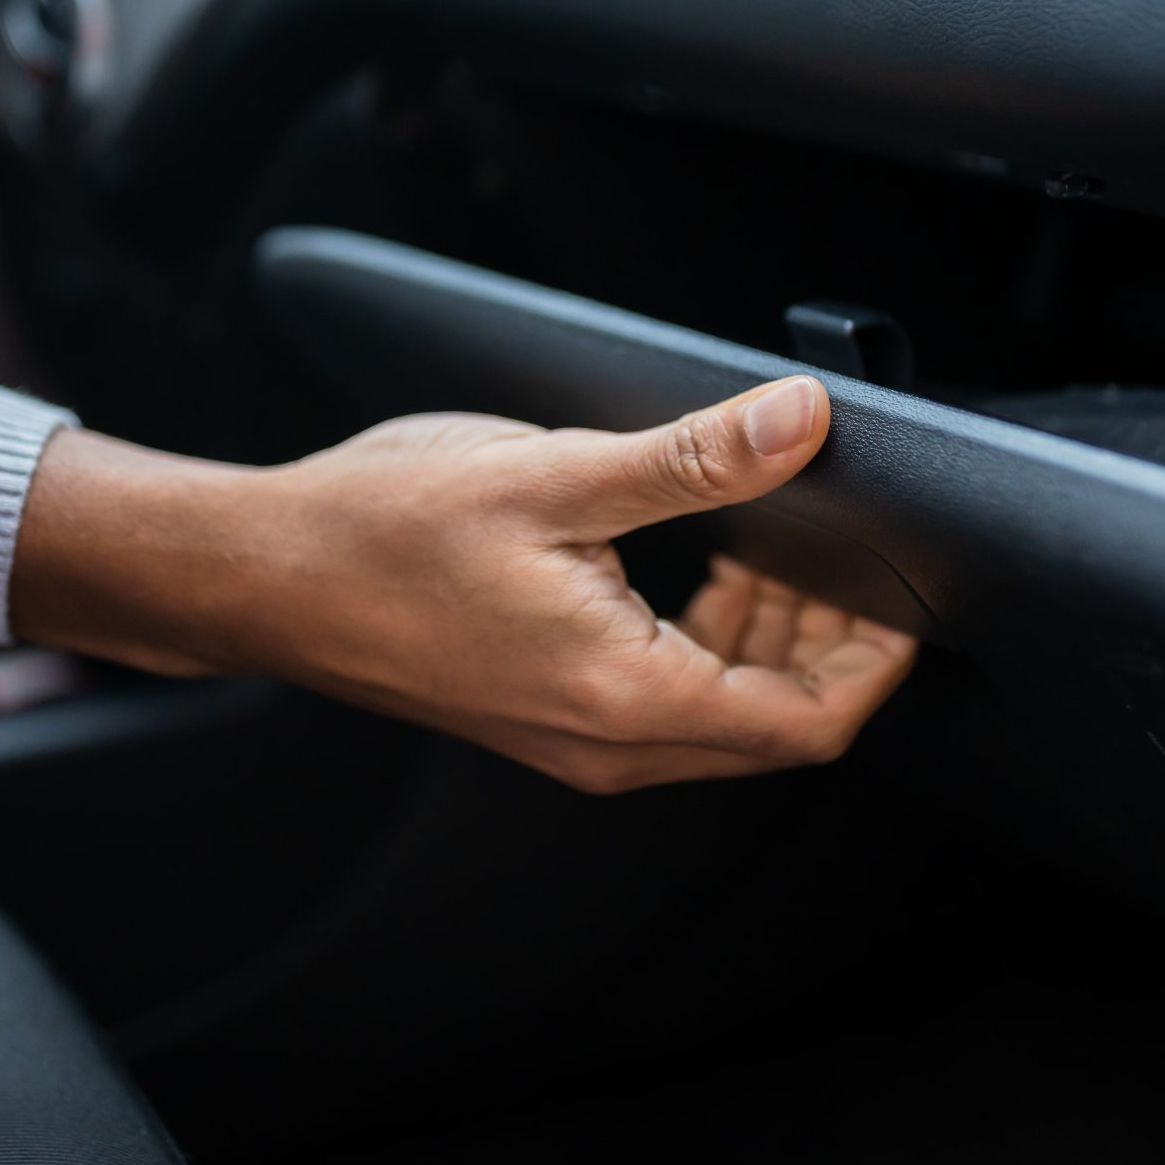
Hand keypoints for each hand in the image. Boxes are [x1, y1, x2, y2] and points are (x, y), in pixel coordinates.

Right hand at [11, 377, 919, 791]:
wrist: (262, 575)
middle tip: (838, 548)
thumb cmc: (378, 529)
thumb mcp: (553, 472)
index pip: (808, 722)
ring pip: (723, 715)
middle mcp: (609, 742)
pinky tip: (698, 563)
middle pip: (776, 725)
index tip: (903, 591)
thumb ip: (693, 458)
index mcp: (625, 694)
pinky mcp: (550, 715)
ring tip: (770, 543)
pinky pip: (667, 701)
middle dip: (829, 643)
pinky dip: (708, 642)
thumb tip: (801, 422)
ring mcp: (576, 739)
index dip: (877, 661)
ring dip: (768, 639)